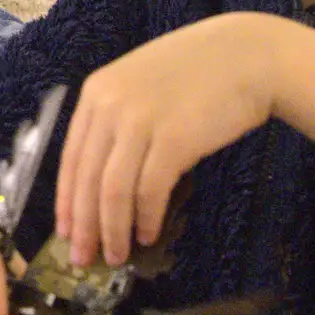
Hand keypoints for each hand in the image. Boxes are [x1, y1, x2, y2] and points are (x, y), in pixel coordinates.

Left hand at [56, 11, 283, 266]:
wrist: (248, 56)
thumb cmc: (197, 73)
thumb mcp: (141, 85)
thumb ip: (117, 121)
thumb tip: (102, 180)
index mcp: (97, 92)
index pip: (69, 157)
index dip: (66, 200)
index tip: (66, 231)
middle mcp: (110, 105)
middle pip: (86, 179)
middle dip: (83, 225)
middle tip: (83, 259)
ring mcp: (140, 121)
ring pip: (112, 191)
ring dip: (112, 230)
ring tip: (116, 255)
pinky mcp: (173, 139)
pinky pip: (150, 191)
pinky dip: (145, 219)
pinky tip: (148, 234)